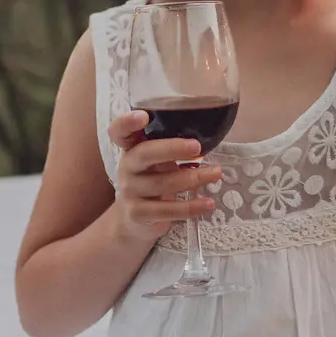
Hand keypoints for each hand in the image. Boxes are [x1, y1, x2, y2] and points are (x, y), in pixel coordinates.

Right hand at [109, 112, 220, 249]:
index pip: (119, 131)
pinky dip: (190, 207)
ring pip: (162, 183)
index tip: (144, 116)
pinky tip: (208, 203)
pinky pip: (167, 210)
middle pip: (144, 154)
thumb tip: (208, 136)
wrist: (134, 221)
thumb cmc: (152, 180)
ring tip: (216, 173)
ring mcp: (130, 191)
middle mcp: (127, 166)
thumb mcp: (156, 161)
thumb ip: (170, 147)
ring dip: (192, 178)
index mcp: (132, 148)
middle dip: (172, 148)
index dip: (127, 122)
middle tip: (197, 147)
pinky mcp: (138, 214)